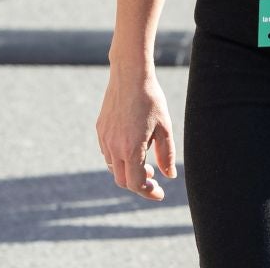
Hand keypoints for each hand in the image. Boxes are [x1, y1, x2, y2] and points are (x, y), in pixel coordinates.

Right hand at [95, 66, 178, 201]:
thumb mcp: (164, 127)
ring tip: (144, 164)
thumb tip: (169, 176)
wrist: (130, 75)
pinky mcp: (100, 130)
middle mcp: (114, 147)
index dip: (148, 192)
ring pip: (113, 167)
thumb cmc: (151, 100)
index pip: (136, 183)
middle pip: (122, 180)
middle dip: (138, 184)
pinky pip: (107, 153)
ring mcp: (104, 139)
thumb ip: (167, 154)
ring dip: (128, 171)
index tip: (159, 193)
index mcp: (131, 149)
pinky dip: (119, 159)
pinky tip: (131, 149)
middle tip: (154, 180)